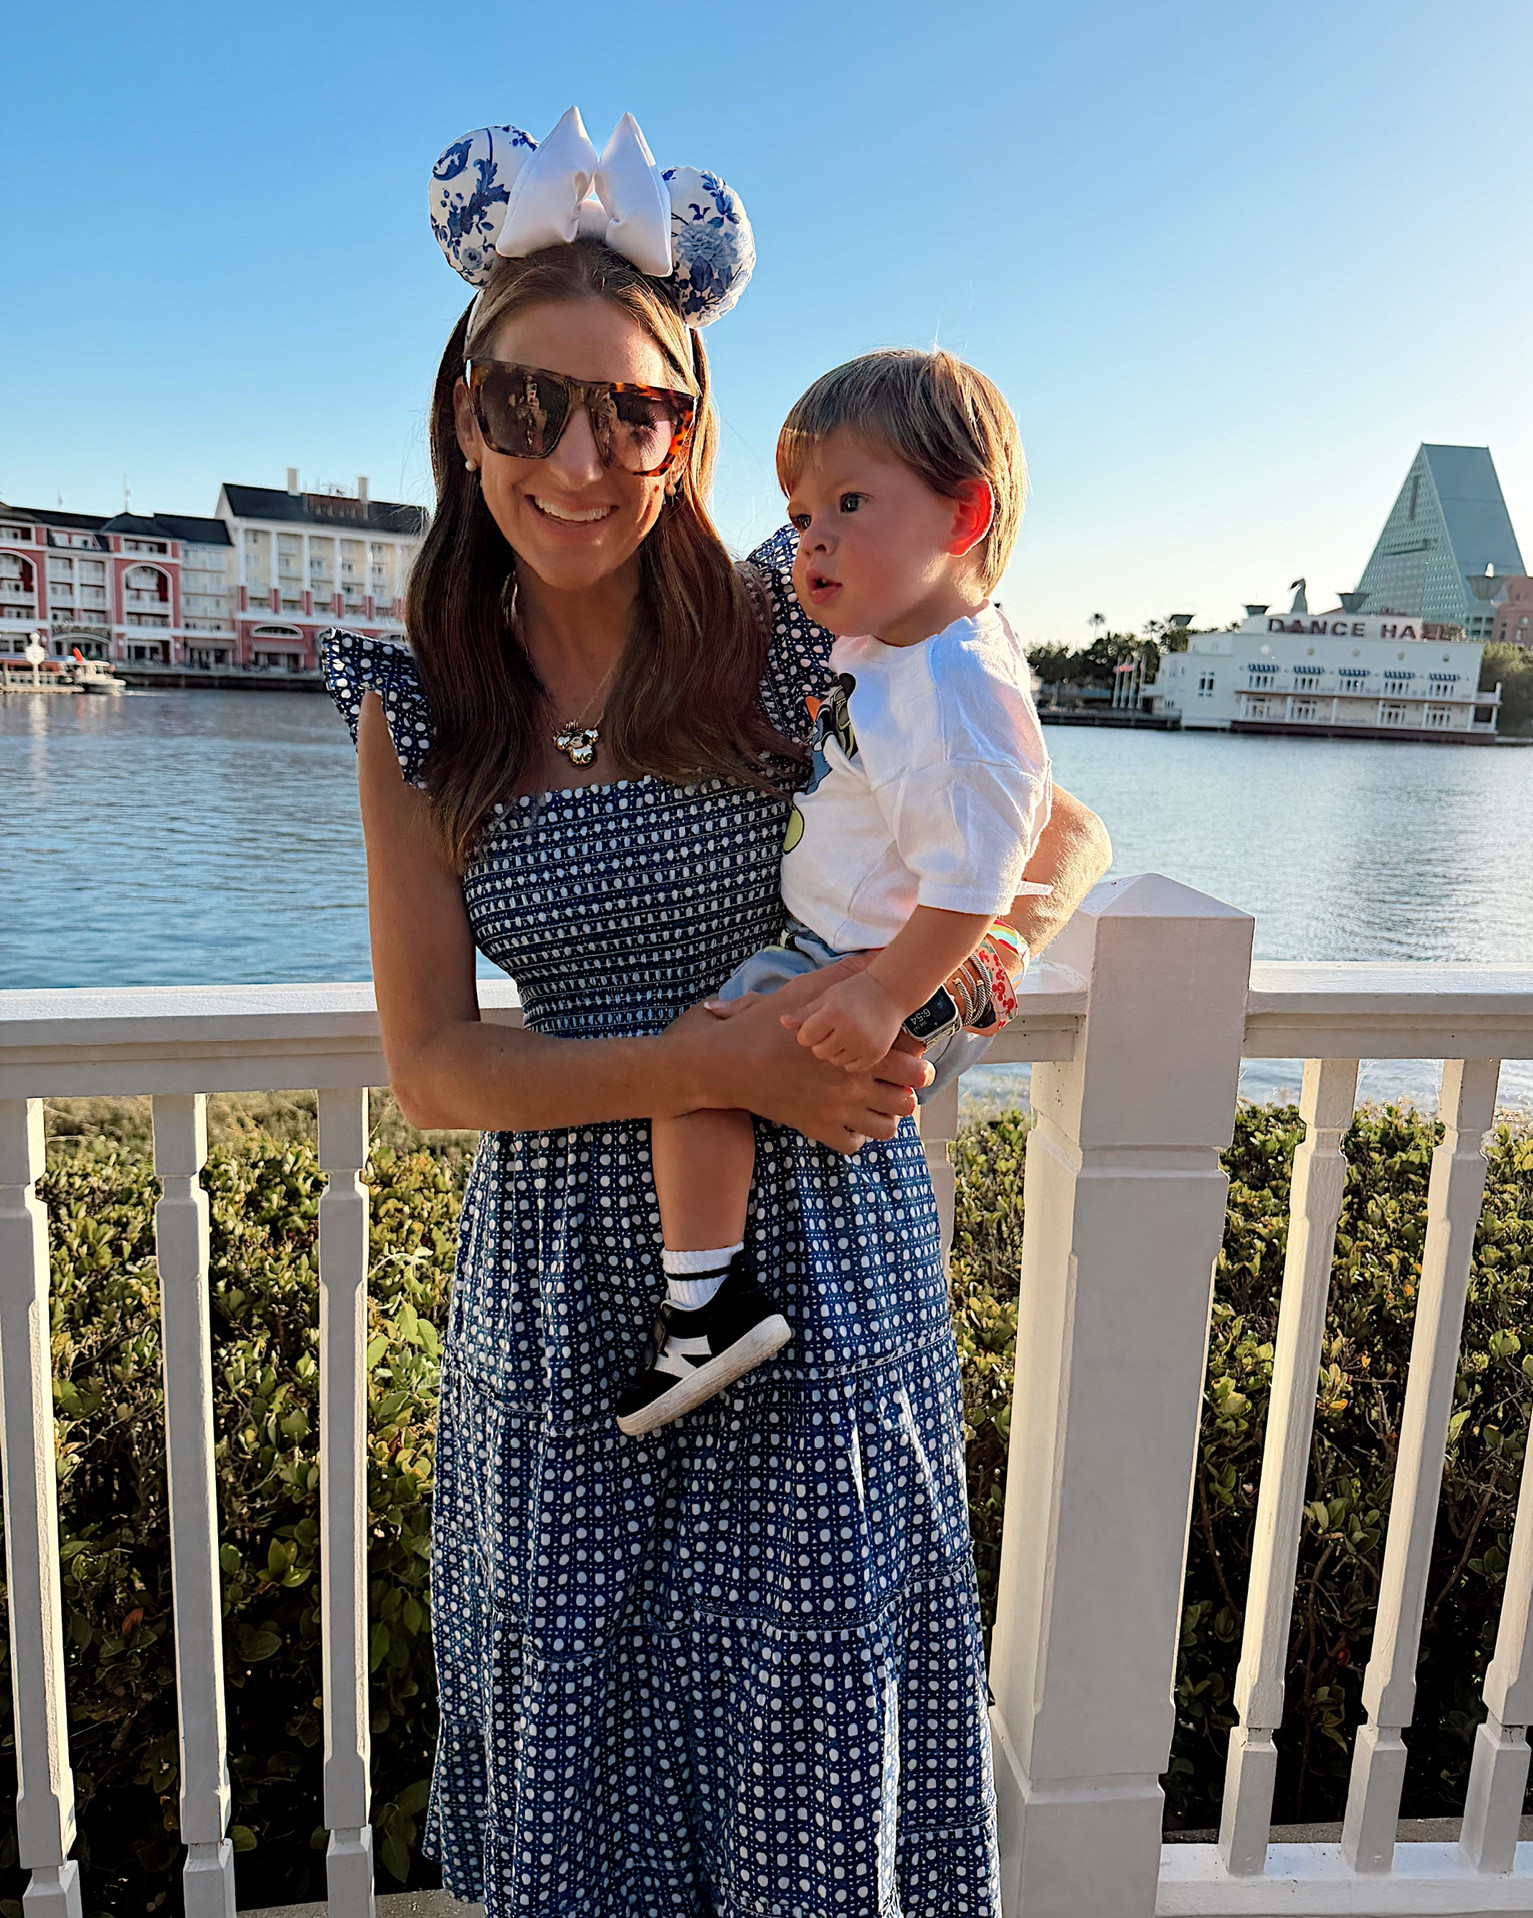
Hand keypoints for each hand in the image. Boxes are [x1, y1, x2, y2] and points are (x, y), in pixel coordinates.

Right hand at [669, 974, 928, 1153]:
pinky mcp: (816, 1129)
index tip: (908, 1056)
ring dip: (885, 1116)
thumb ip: (842, 975)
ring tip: (876, 1103)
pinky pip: (853, 1144)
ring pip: (886, 1128)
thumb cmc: (763, 1025)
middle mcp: (850, 1085)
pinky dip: (856, 1135)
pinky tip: (849, 1119)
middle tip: (897, 1083)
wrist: (726, 1064)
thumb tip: (872, 953)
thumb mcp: (802, 992)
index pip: (912, 1065)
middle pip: (907, 1102)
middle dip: (908, 1092)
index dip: (916, 1062)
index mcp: (854, 1052)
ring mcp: (834, 1111)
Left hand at [782, 970, 905, 1071]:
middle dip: (821, 1043)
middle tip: (832, 1029)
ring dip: (835, 1052)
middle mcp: (850, 1030)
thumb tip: (782, 1022)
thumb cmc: (854, 992)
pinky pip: (852, 1067)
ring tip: (845, 1035)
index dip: (807, 1032)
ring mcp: (864, 1044)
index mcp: (834, 1013)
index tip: (816, 1025)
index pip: (806, 1037)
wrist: (890, 992)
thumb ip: (804, 1013)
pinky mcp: (875, 1054)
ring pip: (834, 1061)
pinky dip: (850, 1059)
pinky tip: (854, 1044)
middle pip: (819, 1051)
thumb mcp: (827, 997)